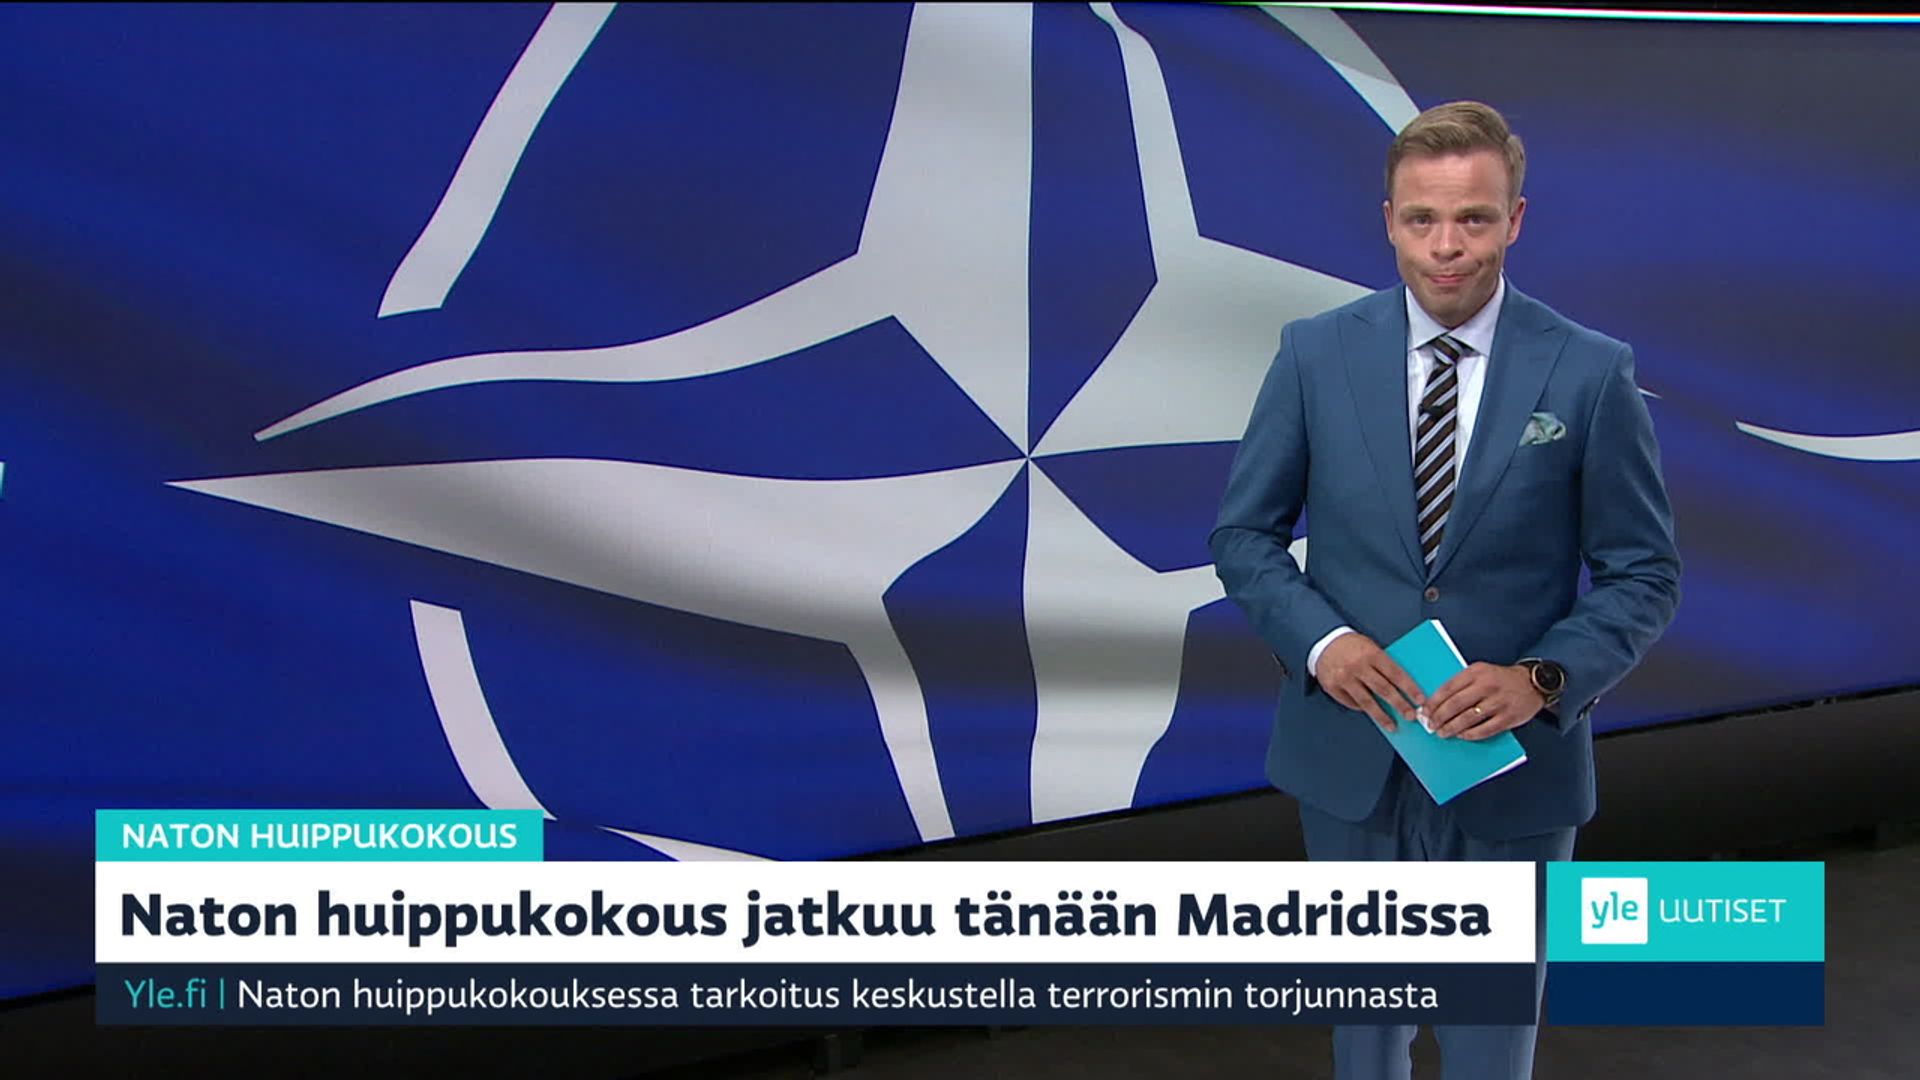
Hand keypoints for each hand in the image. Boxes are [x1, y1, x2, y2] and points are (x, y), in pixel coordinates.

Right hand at [1316, 633, 1423, 732]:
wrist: (1324, 641)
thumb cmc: (1352, 645)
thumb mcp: (1370, 647)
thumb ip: (1383, 665)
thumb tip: (1401, 687)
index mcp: (1371, 654)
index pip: (1395, 674)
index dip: (1409, 688)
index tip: (1420, 700)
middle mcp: (1358, 666)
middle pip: (1383, 689)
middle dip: (1399, 704)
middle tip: (1411, 716)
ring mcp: (1344, 678)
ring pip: (1367, 701)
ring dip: (1382, 716)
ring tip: (1392, 726)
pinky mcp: (1333, 687)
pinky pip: (1351, 703)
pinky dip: (1362, 709)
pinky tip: (1371, 713)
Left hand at [1427, 663, 1545, 739]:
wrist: (1533, 683)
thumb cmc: (1501, 679)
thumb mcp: (1481, 672)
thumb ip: (1462, 683)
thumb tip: (1437, 702)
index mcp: (1476, 672)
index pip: (1448, 688)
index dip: (1434, 702)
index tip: (1425, 712)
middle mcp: (1487, 685)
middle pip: (1456, 704)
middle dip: (1439, 717)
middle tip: (1431, 725)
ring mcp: (1499, 702)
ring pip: (1468, 718)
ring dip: (1452, 728)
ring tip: (1442, 733)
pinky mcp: (1508, 717)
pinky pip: (1485, 729)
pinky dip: (1471, 734)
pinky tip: (1462, 735)